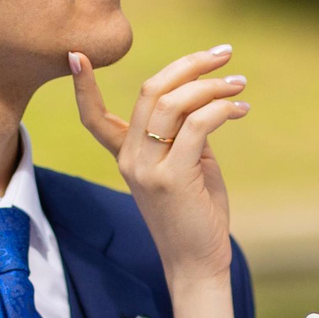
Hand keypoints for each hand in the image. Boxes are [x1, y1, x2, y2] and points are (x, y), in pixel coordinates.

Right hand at [70, 45, 249, 317]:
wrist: (197, 264)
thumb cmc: (196, 216)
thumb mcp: (187, 166)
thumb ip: (186, 133)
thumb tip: (206, 98)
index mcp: (126, 156)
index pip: (94, 117)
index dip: (83, 85)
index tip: (77, 53)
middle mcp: (130, 159)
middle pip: (151, 92)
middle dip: (189, 64)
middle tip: (223, 54)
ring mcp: (148, 169)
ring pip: (174, 103)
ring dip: (211, 85)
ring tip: (239, 84)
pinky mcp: (172, 178)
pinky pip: (196, 125)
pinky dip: (221, 109)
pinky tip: (240, 110)